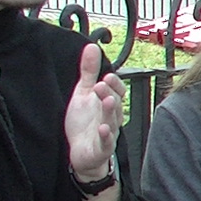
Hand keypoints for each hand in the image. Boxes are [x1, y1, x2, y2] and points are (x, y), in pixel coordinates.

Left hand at [64, 43, 122, 181]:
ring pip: (113, 120)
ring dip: (111, 111)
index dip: (114, 84)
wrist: (82, 153)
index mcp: (108, 103)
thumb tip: (91, 47)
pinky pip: (107, 142)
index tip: (106, 76)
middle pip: (116, 103)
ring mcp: (108, 133)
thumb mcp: (83, 94)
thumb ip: (89, 72)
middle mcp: (111, 117)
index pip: (118, 91)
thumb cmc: (85, 123)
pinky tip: (103, 129)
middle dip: (110, 93)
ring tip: (107, 101)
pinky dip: (107, 136)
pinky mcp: (101, 148)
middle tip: (100, 84)